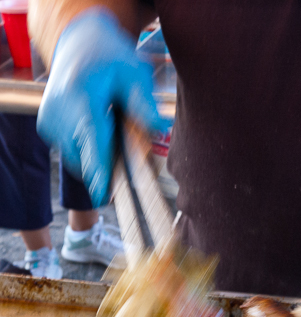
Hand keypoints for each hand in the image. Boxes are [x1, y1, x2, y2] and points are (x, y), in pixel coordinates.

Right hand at [37, 8, 165, 207]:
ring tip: (111, 126)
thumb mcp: (134, 73)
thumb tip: (160, 130)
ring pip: (80, 160)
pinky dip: (90, 151)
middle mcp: (58, 111)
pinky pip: (74, 154)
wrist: (79, 44)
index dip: (98, 170)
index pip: (90, 139)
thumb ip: (144, 103)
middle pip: (87, 156)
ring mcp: (50, 122)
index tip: (103, 196)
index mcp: (80, 95)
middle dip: (111, 164)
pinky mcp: (48, 130)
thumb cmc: (112, 59)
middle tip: (130, 142)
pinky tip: (100, 129)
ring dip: (101, 156)